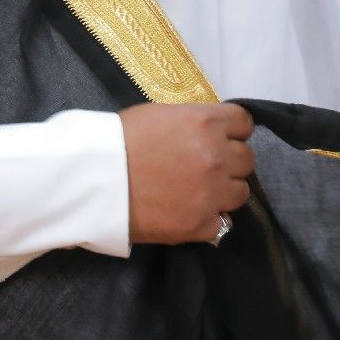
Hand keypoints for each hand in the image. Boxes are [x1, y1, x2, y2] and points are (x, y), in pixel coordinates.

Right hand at [118, 102, 254, 244]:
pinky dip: (209, 219)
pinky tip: (190, 211)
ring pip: (241, 193)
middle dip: (230, 161)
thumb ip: (194, 123)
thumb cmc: (119, 140)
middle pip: (246, 160)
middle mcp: (216, 157)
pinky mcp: (199, 224)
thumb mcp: (161, 115)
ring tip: (199, 191)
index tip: (222, 138)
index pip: (244, 124)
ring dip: (224, 191)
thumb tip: (211, 132)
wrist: (93, 180)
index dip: (233, 131)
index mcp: (206, 123)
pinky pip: (222, 223)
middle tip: (207, 166)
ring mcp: (211, 193)